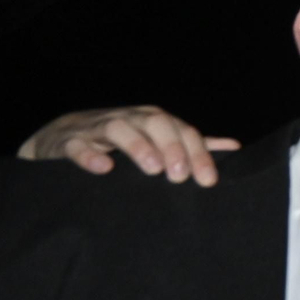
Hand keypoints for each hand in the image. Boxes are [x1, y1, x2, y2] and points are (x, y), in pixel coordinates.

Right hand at [17, 106, 240, 185]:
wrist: (65, 135)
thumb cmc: (122, 138)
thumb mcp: (160, 138)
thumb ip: (193, 143)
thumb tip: (233, 146)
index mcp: (155, 120)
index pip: (183, 131)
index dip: (198, 154)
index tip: (207, 181)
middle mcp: (131, 118)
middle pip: (156, 123)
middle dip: (172, 147)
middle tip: (180, 177)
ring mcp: (99, 127)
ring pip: (119, 128)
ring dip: (138, 145)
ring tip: (152, 169)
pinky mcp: (70, 141)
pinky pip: (78, 144)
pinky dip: (90, 154)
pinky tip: (104, 168)